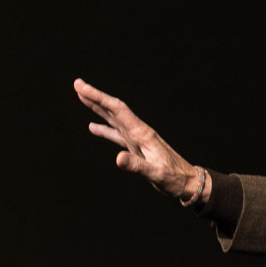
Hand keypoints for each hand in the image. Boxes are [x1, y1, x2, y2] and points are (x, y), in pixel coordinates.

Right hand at [75, 78, 208, 201]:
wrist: (188, 182)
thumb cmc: (174, 178)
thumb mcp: (155, 173)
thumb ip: (136, 165)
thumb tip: (117, 158)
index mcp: (142, 134)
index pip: (118, 110)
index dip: (99, 97)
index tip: (82, 87)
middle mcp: (139, 132)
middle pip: (114, 110)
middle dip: (95, 97)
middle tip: (77, 84)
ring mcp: (137, 139)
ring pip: (114, 119)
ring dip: (98, 108)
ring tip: (82, 97)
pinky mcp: (137, 148)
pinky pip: (117, 135)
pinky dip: (104, 129)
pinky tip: (93, 127)